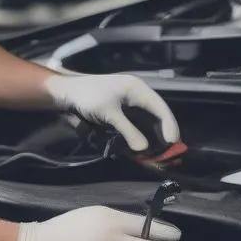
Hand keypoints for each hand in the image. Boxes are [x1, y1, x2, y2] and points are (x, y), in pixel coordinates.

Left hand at [44, 73, 178, 152]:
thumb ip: (127, 130)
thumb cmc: (88, 97)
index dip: (169, 125)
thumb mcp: (108, 113)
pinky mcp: (123, 110)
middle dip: (164, 132)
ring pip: (149, 119)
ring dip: (154, 134)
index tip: (172, 142)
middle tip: (169, 150)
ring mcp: (130, 101)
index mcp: (138, 89)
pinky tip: (143, 145)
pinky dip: (142, 133)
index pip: (161, 107)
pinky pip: (138, 122)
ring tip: (159, 151)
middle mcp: (138, 94)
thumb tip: (143, 149)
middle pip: (158, 114)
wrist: (67, 92)